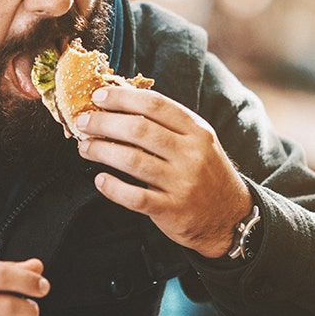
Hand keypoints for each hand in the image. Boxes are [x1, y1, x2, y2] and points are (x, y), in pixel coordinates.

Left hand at [75, 86, 252, 257]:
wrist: (230, 217)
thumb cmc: (205, 173)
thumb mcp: (198, 142)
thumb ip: (168, 125)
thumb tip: (122, 104)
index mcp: (197, 131)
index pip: (155, 105)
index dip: (122, 98)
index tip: (98, 98)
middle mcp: (191, 154)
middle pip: (140, 130)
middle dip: (105, 123)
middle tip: (84, 122)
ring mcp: (183, 183)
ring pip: (133, 161)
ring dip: (102, 151)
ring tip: (85, 148)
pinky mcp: (173, 210)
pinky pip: (135, 197)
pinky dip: (113, 188)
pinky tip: (100, 179)